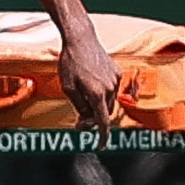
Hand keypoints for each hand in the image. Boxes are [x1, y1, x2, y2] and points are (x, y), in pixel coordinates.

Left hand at [58, 30, 119, 147]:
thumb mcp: (68, 87)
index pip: (103, 122)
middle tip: (79, 121)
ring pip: (109, 102)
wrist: (81, 39)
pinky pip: (111, 89)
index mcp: (97, 94)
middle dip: (93, 119)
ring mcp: (115, 80)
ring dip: (98, 106)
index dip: (102, 136)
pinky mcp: (117, 72)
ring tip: (82, 99)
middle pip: (105, 113)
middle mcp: (109, 88)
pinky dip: (102, 93)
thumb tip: (86, 118)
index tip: (100, 145)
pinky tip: (90, 84)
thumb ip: (79, 105)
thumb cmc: (70, 62)